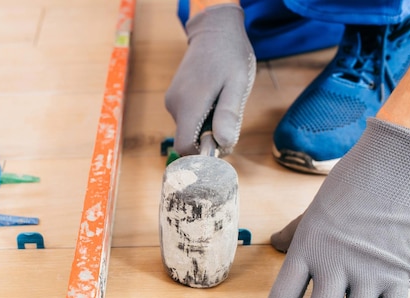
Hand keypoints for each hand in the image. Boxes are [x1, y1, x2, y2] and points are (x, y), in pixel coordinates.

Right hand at [165, 4, 254, 155]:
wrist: (214, 30)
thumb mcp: (237, 85)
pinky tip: (214, 98)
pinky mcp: (174, 97)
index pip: (185, 147)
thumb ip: (228, 115)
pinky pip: (188, 118)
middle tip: (229, 120)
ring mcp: (172, 101)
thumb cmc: (230, 56)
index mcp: (189, 105)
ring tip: (222, 103)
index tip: (222, 145)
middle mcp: (174, 105)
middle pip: (189, 139)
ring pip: (189, 129)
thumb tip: (223, 145)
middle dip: (209, 138)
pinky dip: (202, 116)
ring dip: (207, 126)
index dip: (203, 154)